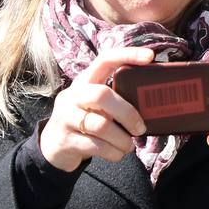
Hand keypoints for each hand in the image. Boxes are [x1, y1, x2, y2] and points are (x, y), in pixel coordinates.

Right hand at [39, 46, 152, 171]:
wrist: (54, 146)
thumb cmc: (85, 122)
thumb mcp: (95, 106)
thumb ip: (115, 100)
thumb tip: (153, 105)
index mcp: (84, 82)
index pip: (104, 60)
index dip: (127, 55)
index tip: (150, 56)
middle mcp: (72, 96)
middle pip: (102, 95)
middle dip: (127, 113)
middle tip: (140, 128)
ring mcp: (65, 118)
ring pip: (101, 125)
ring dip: (122, 140)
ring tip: (128, 145)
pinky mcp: (66, 140)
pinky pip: (97, 146)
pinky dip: (114, 152)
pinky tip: (117, 152)